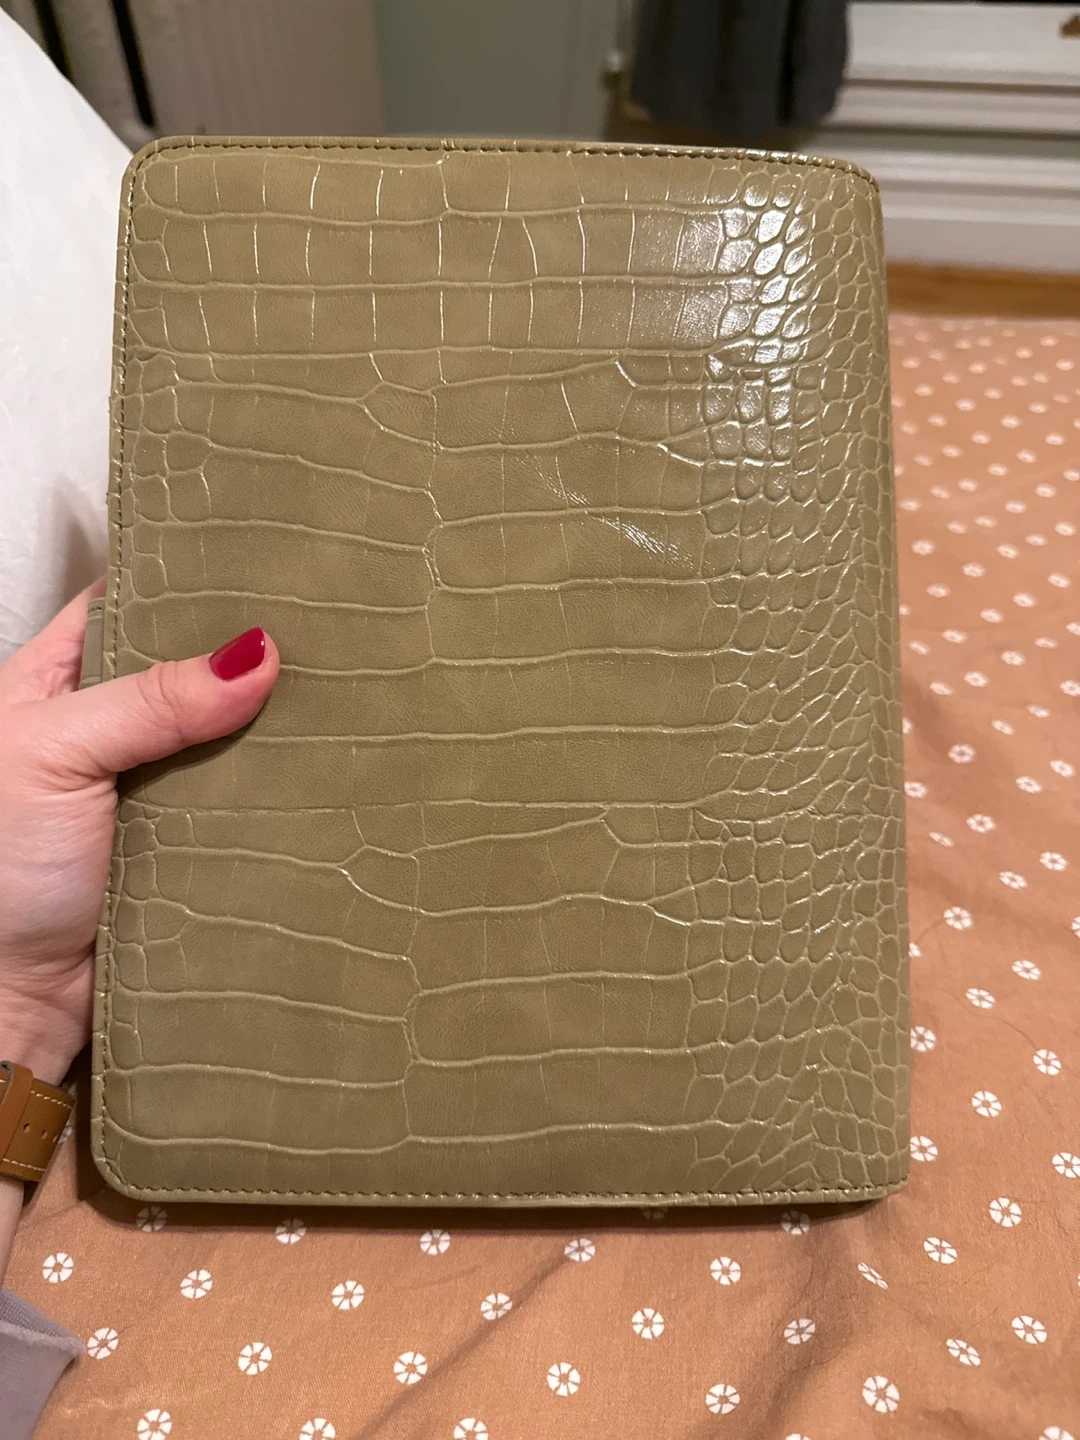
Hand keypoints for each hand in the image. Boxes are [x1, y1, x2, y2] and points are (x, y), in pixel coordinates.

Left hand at [0, 585, 278, 1085]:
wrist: (18, 999)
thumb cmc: (0, 873)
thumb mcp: (56, 754)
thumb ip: (150, 702)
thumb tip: (254, 654)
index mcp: (54, 683)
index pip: (128, 603)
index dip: (186, 581)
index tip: (259, 562)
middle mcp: (109, 729)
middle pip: (190, 668)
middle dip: (248, 654)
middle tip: (322, 626)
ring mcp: (153, 787)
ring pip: (227, 736)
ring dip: (272, 726)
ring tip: (344, 686)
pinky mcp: (193, 842)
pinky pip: (246, 800)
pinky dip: (280, 788)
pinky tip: (327, 763)